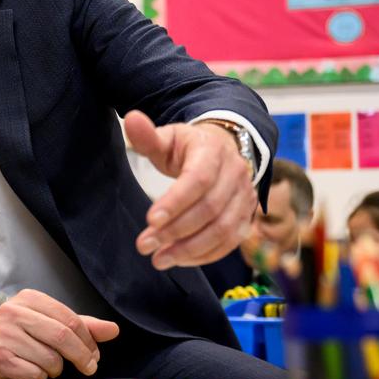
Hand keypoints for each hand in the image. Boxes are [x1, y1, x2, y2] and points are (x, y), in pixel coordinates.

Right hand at [0, 290, 119, 378]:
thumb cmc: (19, 334)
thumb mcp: (49, 323)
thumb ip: (81, 326)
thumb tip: (111, 330)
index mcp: (29, 299)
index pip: (69, 318)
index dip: (88, 339)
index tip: (95, 353)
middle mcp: (14, 312)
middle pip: (62, 336)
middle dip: (81, 355)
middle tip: (88, 365)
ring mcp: (4, 334)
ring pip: (50, 358)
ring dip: (56, 368)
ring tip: (47, 364)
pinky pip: (35, 373)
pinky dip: (39, 376)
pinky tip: (31, 369)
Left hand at [125, 110, 256, 268]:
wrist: (224, 149)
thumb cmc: (190, 147)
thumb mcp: (168, 138)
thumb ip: (147, 135)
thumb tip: (131, 119)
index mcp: (213, 151)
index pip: (199, 179)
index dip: (176, 201)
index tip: (150, 219)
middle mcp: (235, 174)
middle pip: (210, 208)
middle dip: (176, 231)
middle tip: (144, 245)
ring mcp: (245, 197)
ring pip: (223, 229)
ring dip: (190, 249)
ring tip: (159, 259)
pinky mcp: (247, 217)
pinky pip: (231, 242)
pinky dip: (205, 255)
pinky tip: (179, 260)